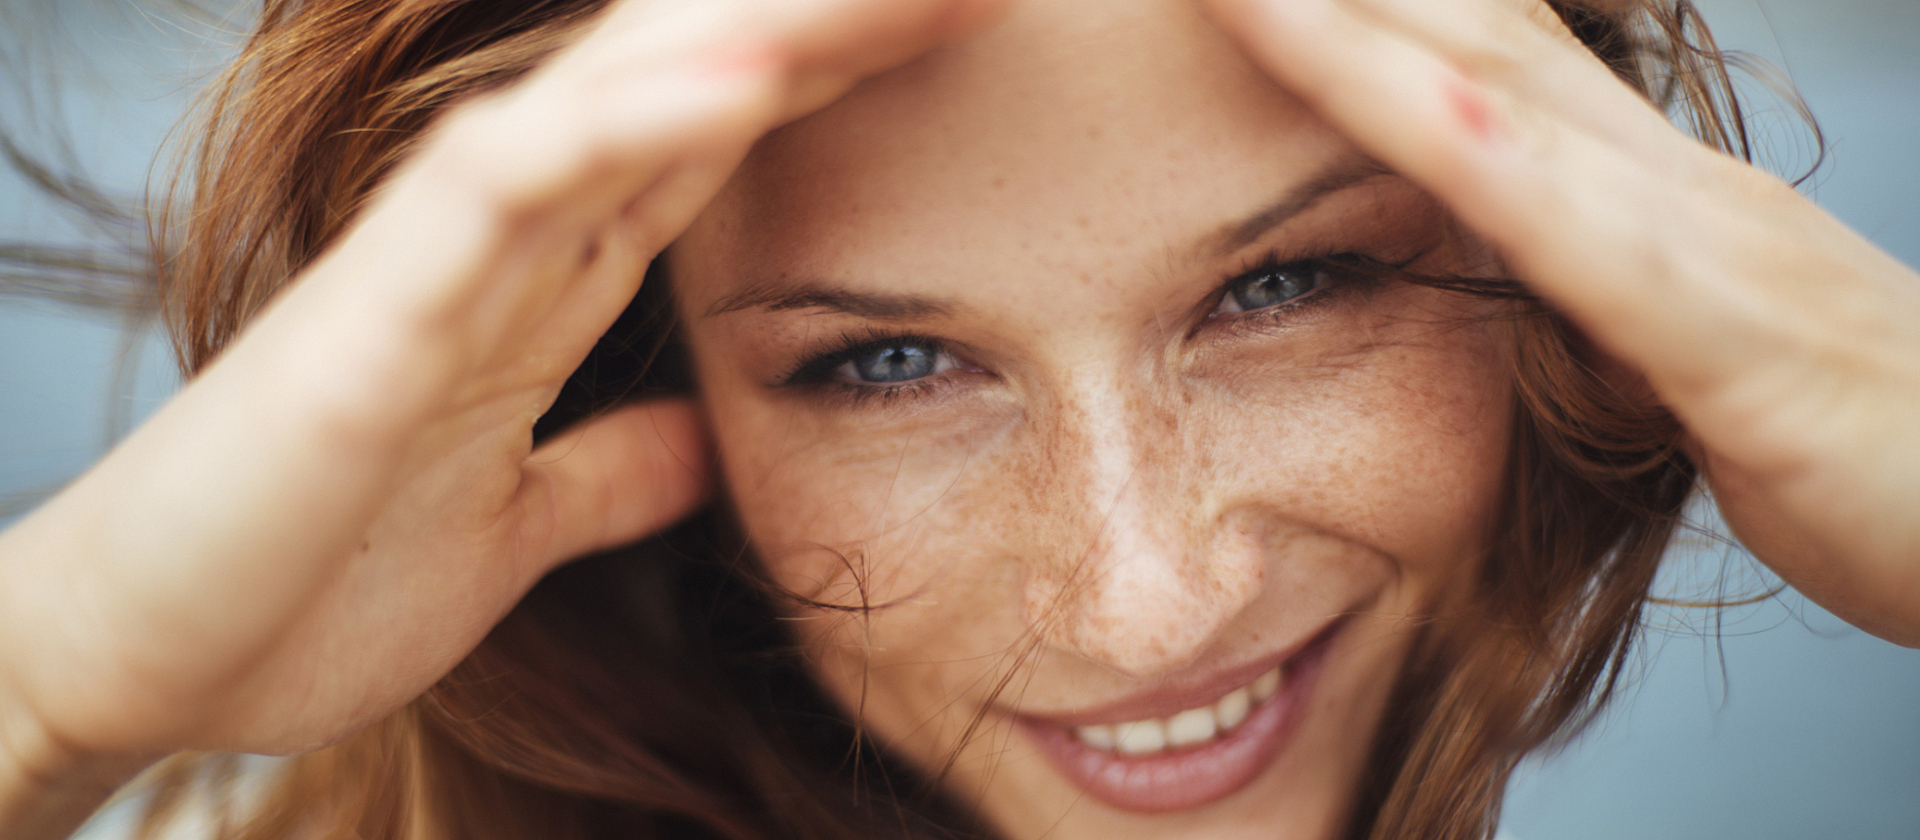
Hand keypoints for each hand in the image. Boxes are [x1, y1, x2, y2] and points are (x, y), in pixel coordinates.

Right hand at [0, 0, 1004, 831]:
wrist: (151, 663)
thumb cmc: (316, 577)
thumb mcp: (521, 526)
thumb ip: (613, 467)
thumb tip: (708, 438)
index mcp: (548, 278)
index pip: (719, 138)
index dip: (841, 73)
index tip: (964, 27)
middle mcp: (507, 236)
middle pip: (694, 82)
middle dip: (835, 21)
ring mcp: (441, 259)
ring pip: (618, 92)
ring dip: (761, 27)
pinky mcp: (375, 315)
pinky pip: (513, 186)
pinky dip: (627, 123)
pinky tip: (746, 78)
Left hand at [1200, 0, 1919, 644]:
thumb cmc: (1854, 437)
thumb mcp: (1678, 343)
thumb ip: (1583, 286)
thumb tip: (1484, 258)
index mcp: (1639, 186)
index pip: (1480, 51)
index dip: (1367, 1)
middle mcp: (1661, 178)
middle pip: (1469, 36)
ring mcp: (1698, 241)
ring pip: (1500, 104)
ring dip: (1360, 31)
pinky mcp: (1730, 336)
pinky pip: (1587, 238)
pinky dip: (1488, 160)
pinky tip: (1407, 102)